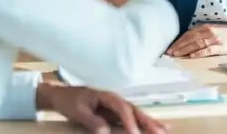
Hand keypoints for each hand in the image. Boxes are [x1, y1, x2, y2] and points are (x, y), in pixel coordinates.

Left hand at [37, 83, 168, 133]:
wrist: (62, 95)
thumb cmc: (70, 101)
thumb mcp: (78, 111)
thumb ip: (92, 121)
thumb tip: (106, 131)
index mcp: (107, 96)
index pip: (122, 108)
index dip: (129, 121)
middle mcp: (115, 99)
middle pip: (134, 110)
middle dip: (148, 121)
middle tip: (162, 131)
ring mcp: (116, 106)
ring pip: (136, 114)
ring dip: (149, 122)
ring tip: (165, 129)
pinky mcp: (114, 113)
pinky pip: (130, 119)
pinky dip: (142, 123)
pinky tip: (151, 127)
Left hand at [166, 23, 226, 57]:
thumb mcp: (214, 30)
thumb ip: (202, 33)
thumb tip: (188, 40)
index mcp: (205, 26)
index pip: (188, 33)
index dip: (178, 40)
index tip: (170, 47)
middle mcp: (208, 31)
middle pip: (190, 39)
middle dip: (178, 46)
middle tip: (168, 52)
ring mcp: (214, 39)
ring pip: (196, 44)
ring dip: (184, 49)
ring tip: (175, 55)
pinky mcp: (221, 47)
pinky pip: (207, 50)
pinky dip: (198, 53)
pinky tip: (191, 56)